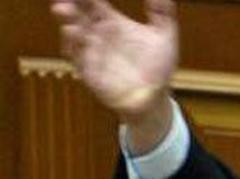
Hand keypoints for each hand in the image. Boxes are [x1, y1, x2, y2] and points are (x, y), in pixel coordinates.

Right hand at [50, 0, 177, 122]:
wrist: (154, 98)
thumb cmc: (157, 65)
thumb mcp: (165, 36)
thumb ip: (163, 13)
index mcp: (110, 21)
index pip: (92, 1)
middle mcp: (96, 34)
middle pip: (77, 13)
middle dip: (69, 2)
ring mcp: (91, 53)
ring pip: (73, 33)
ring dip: (67, 21)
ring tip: (63, 8)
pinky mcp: (89, 72)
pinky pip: (77, 59)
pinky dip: (74, 46)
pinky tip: (74, 33)